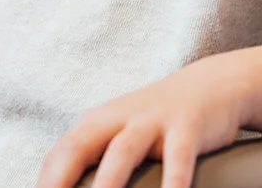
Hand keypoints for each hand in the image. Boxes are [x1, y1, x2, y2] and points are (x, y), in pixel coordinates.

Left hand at [37, 41, 261, 187]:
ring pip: (123, 152)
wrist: (216, 83)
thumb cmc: (160, 121)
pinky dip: (173, 183)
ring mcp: (154, 121)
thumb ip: (94, 160)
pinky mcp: (188, 127)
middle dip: (60, 182)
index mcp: (98, 123)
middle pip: (79, 147)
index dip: (45, 184)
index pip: (59, 156)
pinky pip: (178, 158)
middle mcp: (121, 119)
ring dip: (107, 184)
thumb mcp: (123, 132)